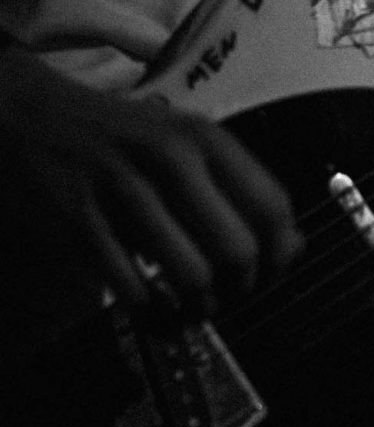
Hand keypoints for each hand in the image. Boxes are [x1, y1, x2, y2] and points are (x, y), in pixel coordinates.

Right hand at [0, 49, 303, 316]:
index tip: (271, 275)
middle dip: (241, 289)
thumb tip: (292, 250)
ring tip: (197, 311)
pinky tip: (156, 312)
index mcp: (205, 138)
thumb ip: (240, 189)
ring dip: (201, 309)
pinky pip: (133, 288)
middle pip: (238, 250)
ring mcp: (120, 188)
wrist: (27, 113)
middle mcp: (169, 158)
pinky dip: (153, 314)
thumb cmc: (122, 138)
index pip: (273, 206)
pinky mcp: (78, 221)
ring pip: (191, 275)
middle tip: (231, 299)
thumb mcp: (186, 144)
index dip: (280, 254)